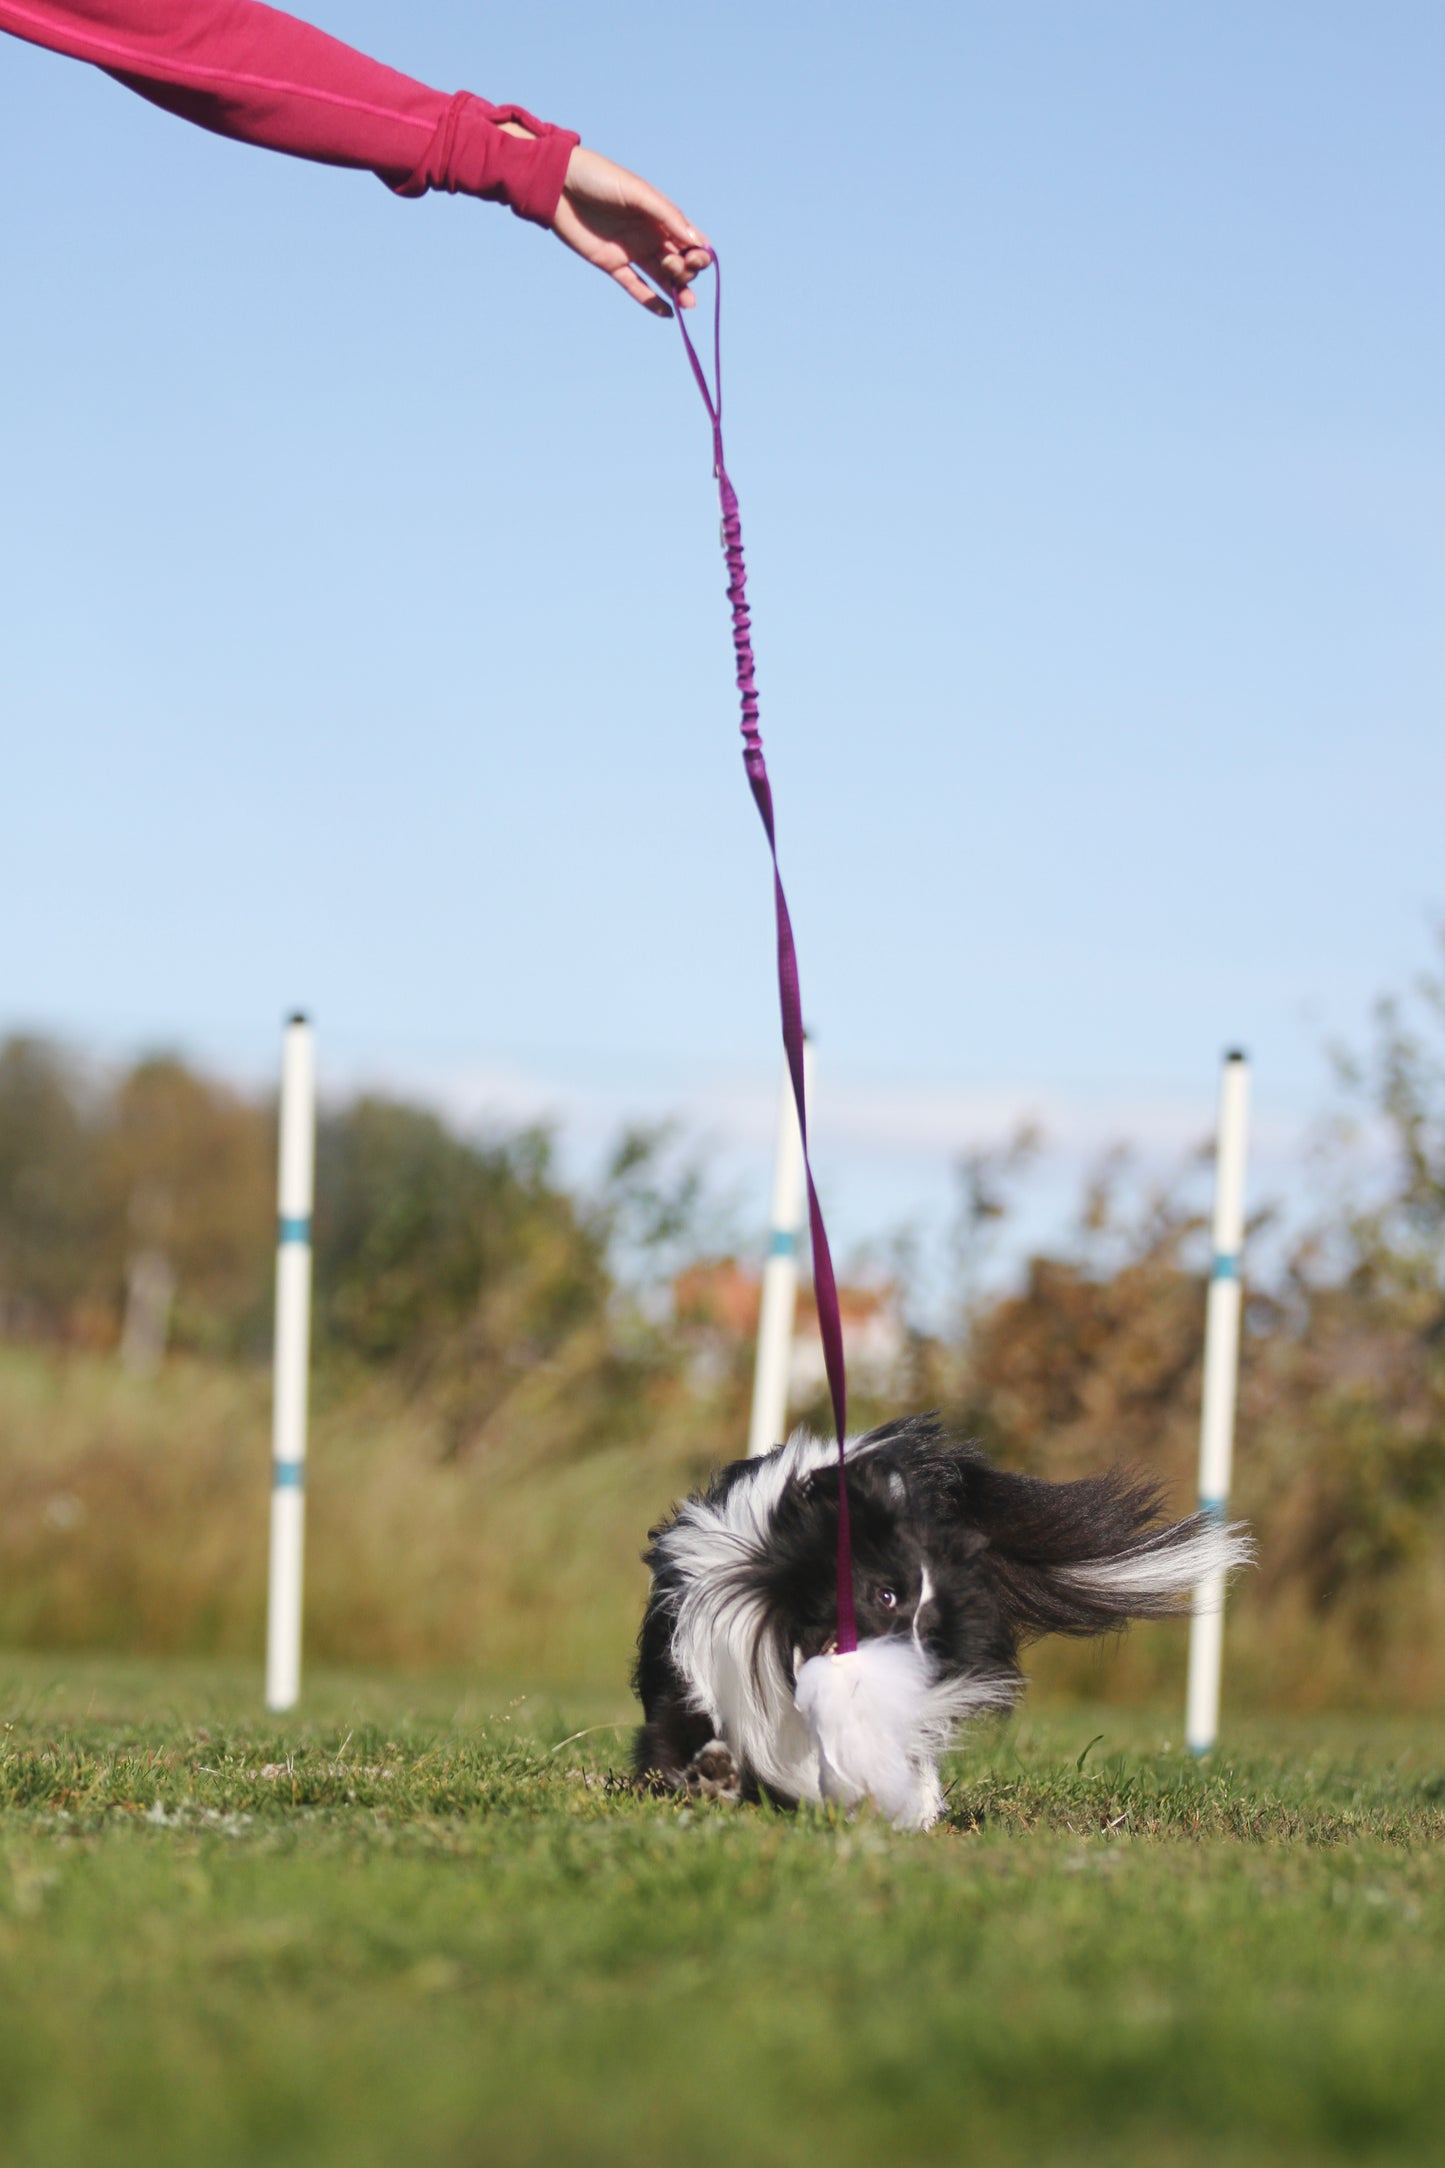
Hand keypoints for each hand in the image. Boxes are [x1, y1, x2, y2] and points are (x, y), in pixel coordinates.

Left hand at [497, 126, 708, 316]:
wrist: (559, 184)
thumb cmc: (599, 177)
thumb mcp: (637, 191)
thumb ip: (666, 214)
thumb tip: (696, 241)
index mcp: (660, 214)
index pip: (689, 239)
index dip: (700, 252)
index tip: (698, 258)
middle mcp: (650, 234)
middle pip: (679, 260)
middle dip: (687, 269)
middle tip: (673, 266)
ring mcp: (631, 250)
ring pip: (662, 276)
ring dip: (678, 290)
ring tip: (687, 303)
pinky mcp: (611, 264)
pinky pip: (636, 287)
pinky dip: (652, 300)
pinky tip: (668, 313)